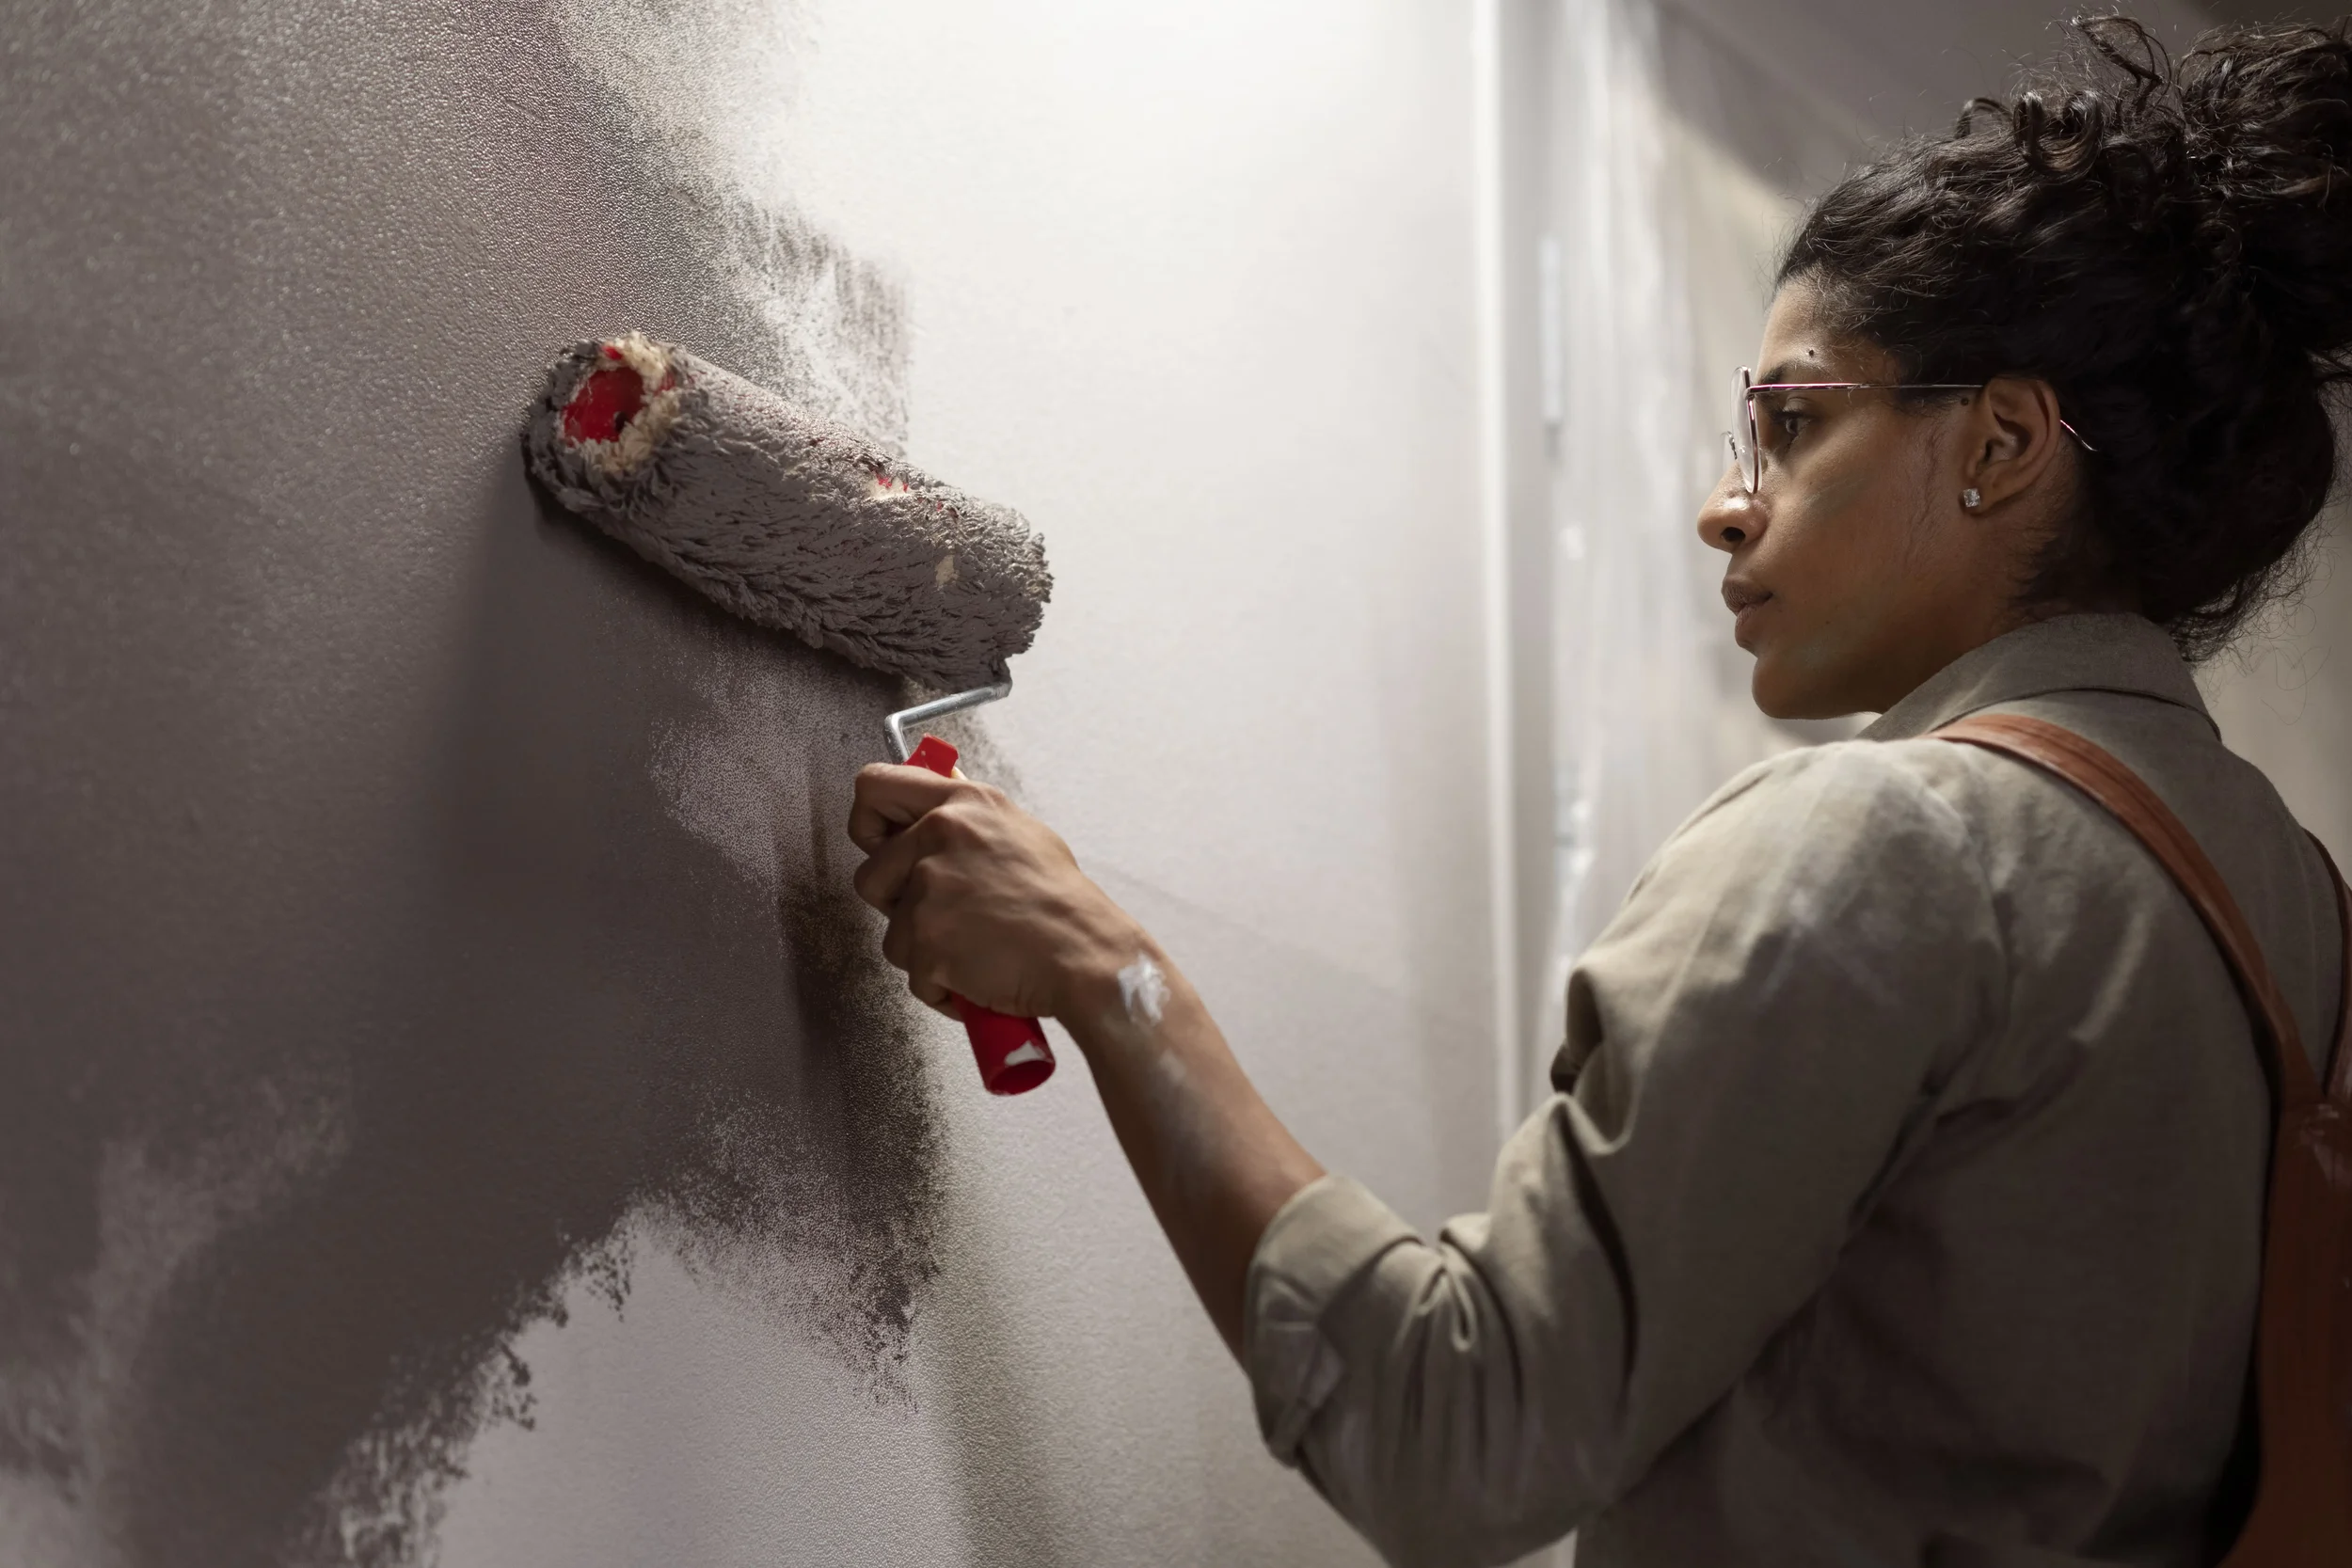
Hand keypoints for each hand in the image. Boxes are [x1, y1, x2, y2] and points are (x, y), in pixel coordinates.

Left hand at [848, 763, 1142, 1021]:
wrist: (1087, 957)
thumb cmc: (1063, 906)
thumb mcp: (1020, 834)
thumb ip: (968, 821)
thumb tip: (932, 816)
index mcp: (964, 804)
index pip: (875, 787)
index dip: (868, 823)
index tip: (880, 846)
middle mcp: (940, 836)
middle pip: (870, 875)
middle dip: (897, 906)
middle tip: (944, 917)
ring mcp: (930, 888)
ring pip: (893, 933)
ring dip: (925, 952)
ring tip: (975, 949)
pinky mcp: (926, 939)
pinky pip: (913, 974)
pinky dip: (942, 987)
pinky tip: (979, 976)